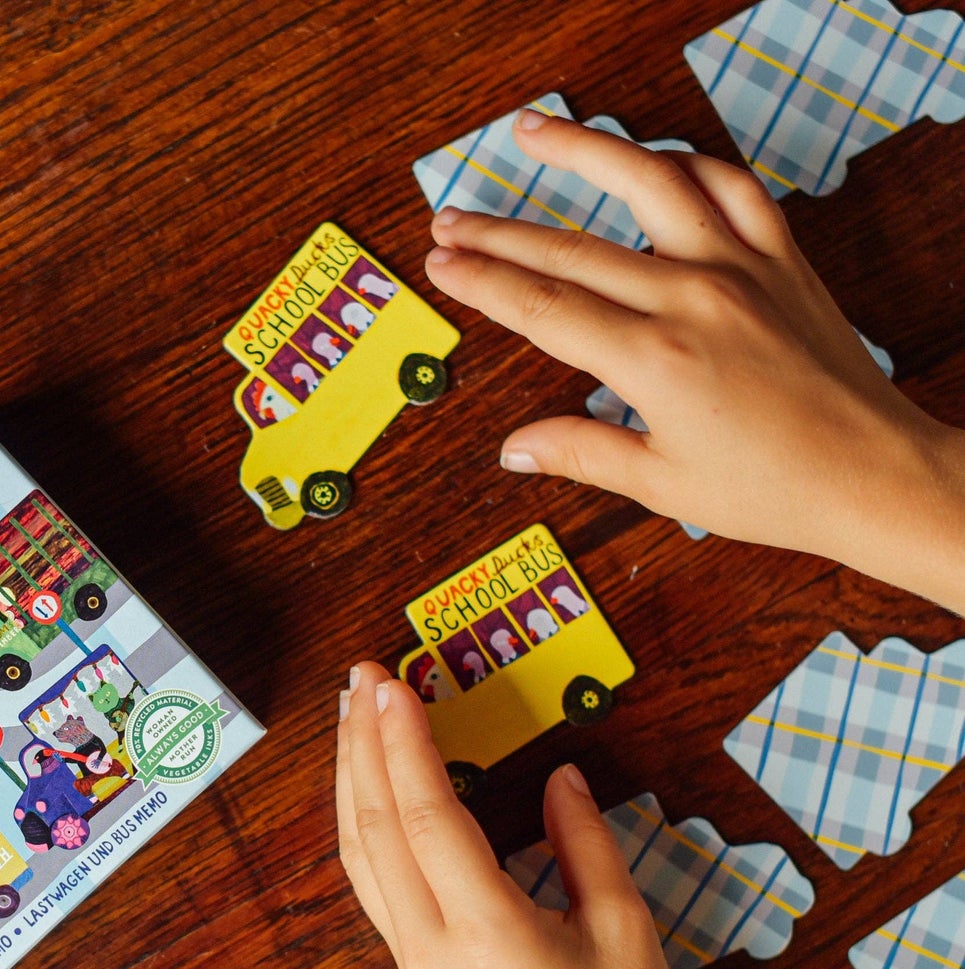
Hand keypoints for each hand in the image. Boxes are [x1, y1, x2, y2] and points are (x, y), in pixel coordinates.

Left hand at [335, 662, 689, 968]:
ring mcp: (414, 961)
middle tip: (358, 677)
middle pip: (374, 827)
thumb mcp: (624, 926)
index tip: (391, 682)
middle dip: (362, 744)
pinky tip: (369, 793)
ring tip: (353, 720)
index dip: (403, 742)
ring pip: (361, 857)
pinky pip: (372, 885)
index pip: (425, 816)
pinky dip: (363, 826)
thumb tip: (561, 776)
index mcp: (485, 930)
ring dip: (352, 782)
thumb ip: (585, 843)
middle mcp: (430, 945)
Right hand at [424, 111, 964, 612]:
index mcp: (654, 360)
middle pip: (571, 249)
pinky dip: (683, 164)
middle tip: (448, 219)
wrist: (874, 472)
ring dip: (584, 152)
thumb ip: (581, 452)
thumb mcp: (663, 482)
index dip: (483, 282)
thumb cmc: (775, 488)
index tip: (441, 263)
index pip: (543, 307)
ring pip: (649, 182)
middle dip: (499, 231)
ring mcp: (740, 267)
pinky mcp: (780, 257)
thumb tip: (514, 448)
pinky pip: (728, 185)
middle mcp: (693, 298)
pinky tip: (650, 158)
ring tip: (533, 134)